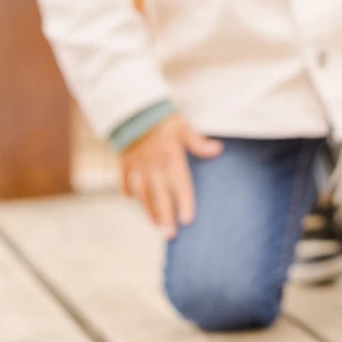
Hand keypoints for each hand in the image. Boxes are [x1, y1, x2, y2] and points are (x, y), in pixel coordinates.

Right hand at [119, 113, 221, 239]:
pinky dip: (128, 191)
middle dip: (165, 216)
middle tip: (170, 235)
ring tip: (155, 224)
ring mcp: (137, 165)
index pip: (180, 185)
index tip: (188, 220)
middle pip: (160, 195)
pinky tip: (131, 201)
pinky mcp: (124, 161)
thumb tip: (217, 150)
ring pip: (143, 193)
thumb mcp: (183, 126)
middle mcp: (154, 165)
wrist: (133, 106)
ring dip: (149, 210)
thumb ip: (198, 142)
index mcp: (171, 157)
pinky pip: (125, 180)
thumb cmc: (163, 117)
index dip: (185, 203)